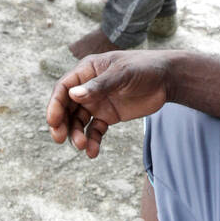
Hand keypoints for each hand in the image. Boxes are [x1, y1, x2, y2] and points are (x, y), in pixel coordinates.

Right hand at [46, 50, 170, 157]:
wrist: (167, 79)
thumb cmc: (144, 68)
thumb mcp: (122, 74)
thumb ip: (99, 85)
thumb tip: (74, 94)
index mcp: (87, 71)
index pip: (64, 88)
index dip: (55, 105)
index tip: (53, 122)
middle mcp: (87, 88)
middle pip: (67, 107)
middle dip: (62, 124)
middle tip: (59, 139)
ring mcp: (97, 102)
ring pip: (79, 122)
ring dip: (77, 135)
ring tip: (83, 147)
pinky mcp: (108, 115)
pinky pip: (95, 130)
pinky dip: (92, 141)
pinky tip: (93, 152)